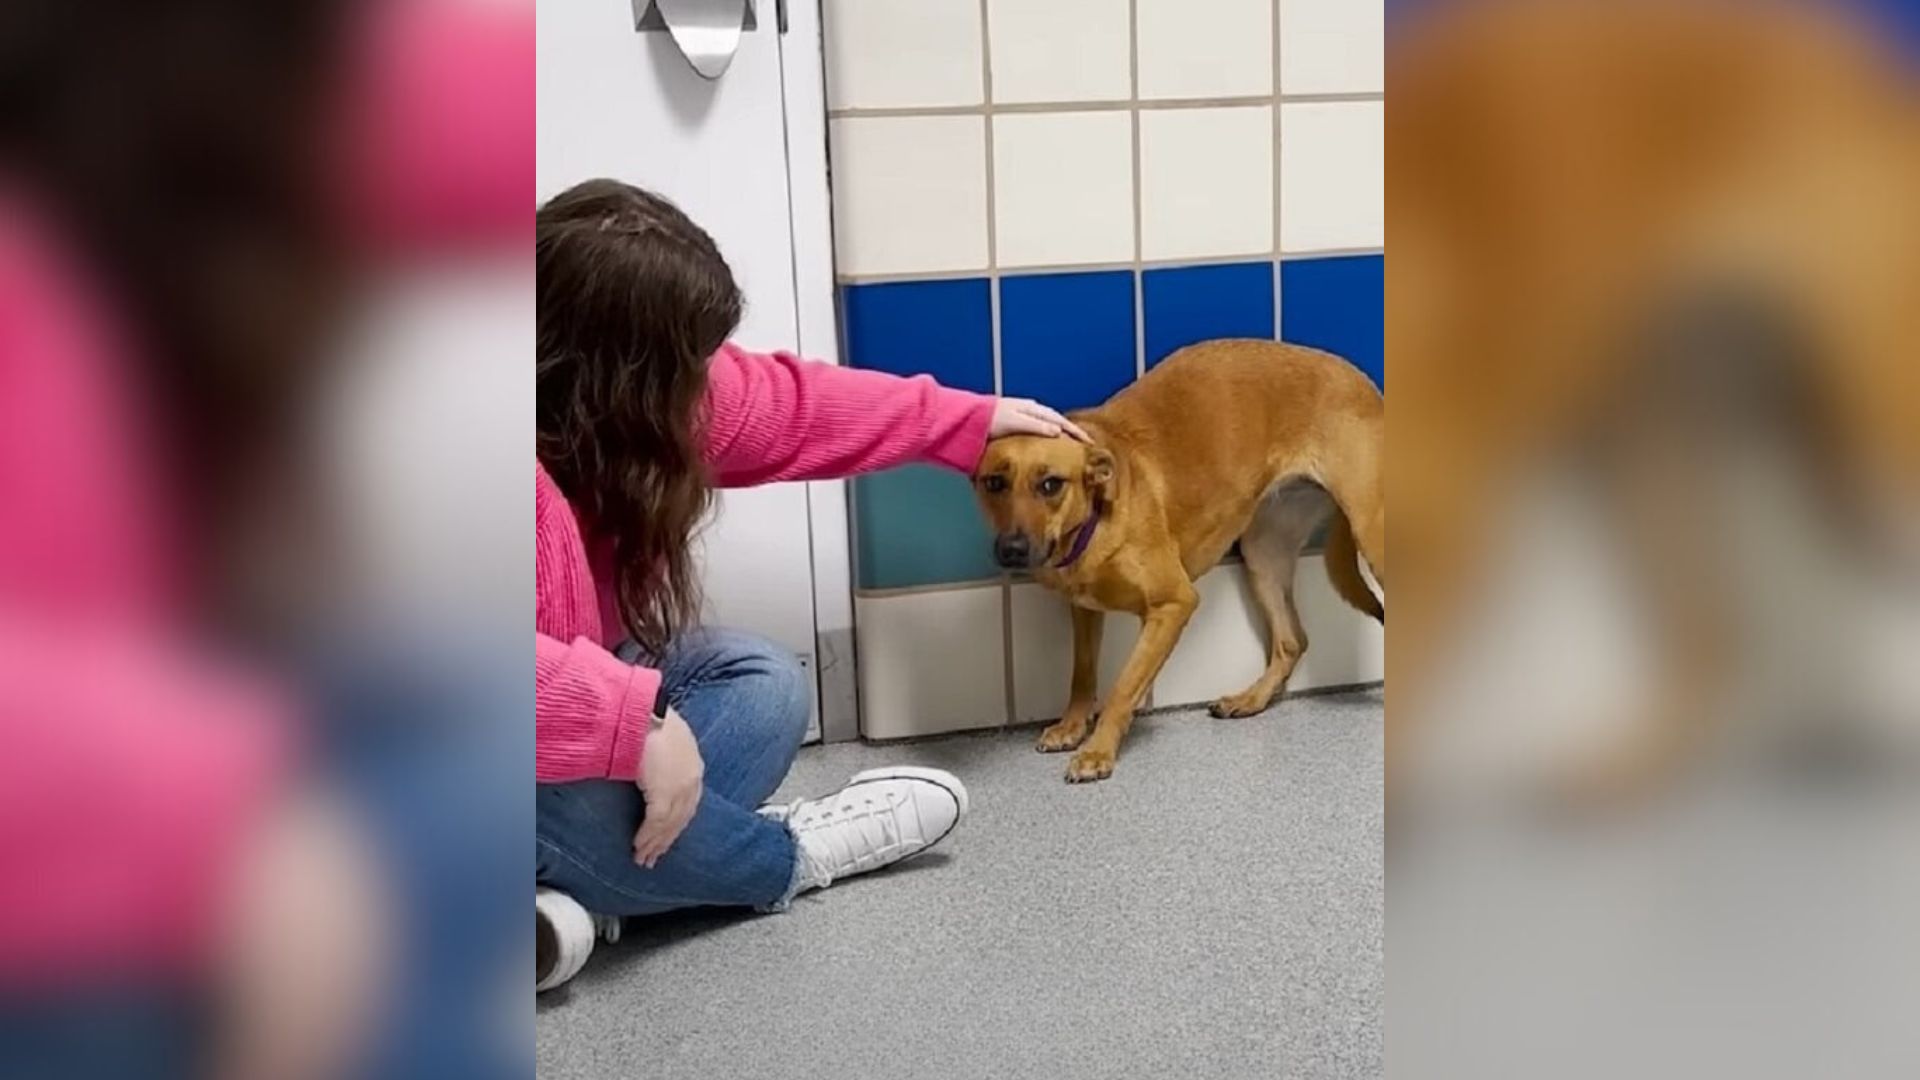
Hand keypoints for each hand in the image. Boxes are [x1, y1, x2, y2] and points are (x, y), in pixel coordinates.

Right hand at [633, 707, 702, 867]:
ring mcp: (680, 787)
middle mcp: (692, 778)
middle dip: (666, 840)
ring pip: (669, 824)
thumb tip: (650, 772)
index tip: (666, 838)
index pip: (688, 802)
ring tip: (643, 858)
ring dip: (655, 844)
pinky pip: (656, 822)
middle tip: (654, 857)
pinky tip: (638, 847)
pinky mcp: (665, 792)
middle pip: (681, 818)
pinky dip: (647, 837)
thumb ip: (662, 759)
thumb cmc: (645, 718)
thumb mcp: (662, 740)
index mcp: (693, 764)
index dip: (676, 823)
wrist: (641, 711)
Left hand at [990, 397, 1090, 442]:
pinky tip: (1045, 439)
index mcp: (1033, 409)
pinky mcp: (1015, 420)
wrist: (968, 418)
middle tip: (1083, 443)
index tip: (1089, 442)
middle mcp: (1030, 409)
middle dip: (1071, 430)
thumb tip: (1059, 432)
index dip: (1076, 432)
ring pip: (1048, 422)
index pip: (1061, 421)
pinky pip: (1038, 425)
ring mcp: (1023, 413)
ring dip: (1059, 430)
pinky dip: (1047, 431)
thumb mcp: (1015, 422)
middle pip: (1056, 420)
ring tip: (1068, 442)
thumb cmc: (990, 420)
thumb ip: (1036, 426)